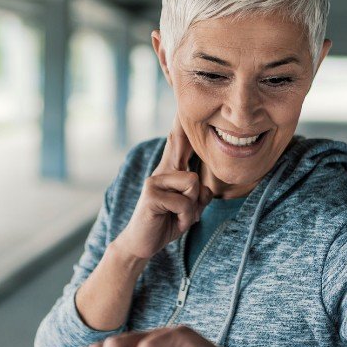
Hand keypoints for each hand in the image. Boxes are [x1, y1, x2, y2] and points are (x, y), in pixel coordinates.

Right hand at [110, 115, 212, 262]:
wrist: (142, 244)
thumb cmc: (166, 224)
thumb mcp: (189, 209)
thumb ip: (199, 196)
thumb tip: (204, 187)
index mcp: (171, 171)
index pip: (177, 143)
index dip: (180, 122)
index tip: (181, 102)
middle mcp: (162, 171)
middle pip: (180, 145)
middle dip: (184, 132)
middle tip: (180, 108)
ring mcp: (154, 181)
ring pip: (193, 184)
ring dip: (193, 208)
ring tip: (180, 217)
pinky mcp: (151, 195)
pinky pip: (184, 203)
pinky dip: (185, 218)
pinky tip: (173, 223)